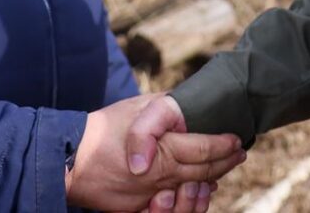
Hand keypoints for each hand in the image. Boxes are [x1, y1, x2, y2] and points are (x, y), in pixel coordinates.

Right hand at [66, 93, 243, 211]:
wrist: (71, 160)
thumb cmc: (102, 130)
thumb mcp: (135, 108)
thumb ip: (163, 109)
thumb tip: (185, 105)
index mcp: (164, 150)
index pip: (203, 148)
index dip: (224, 144)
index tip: (237, 138)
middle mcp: (162, 176)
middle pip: (204, 172)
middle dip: (225, 162)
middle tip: (238, 153)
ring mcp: (152, 195)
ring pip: (192, 193)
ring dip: (210, 183)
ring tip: (221, 171)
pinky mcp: (140, 207)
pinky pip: (172, 207)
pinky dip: (189, 199)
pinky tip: (197, 190)